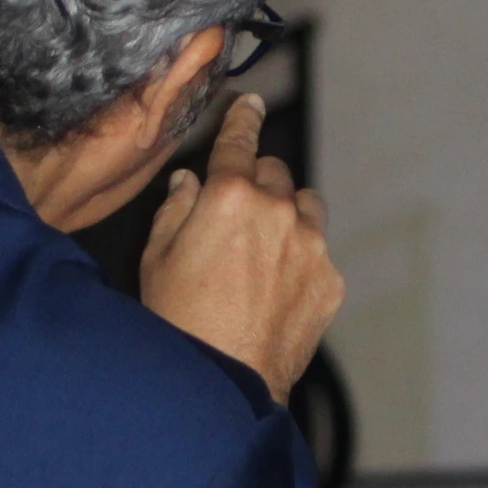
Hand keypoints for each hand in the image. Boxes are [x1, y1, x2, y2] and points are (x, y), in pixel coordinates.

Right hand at [139, 93, 343, 403]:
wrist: (225, 382)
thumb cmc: (180, 321)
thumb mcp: (157, 258)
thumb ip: (176, 208)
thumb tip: (188, 182)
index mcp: (230, 196)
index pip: (239, 140)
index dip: (243, 118)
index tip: (251, 105)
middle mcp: (279, 211)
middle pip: (274, 173)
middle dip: (256, 185)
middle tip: (234, 218)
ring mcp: (311, 245)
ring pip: (304, 208)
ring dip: (286, 216)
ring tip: (259, 255)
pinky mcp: (330, 279)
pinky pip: (317, 252)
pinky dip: (299, 259)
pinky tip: (273, 292)